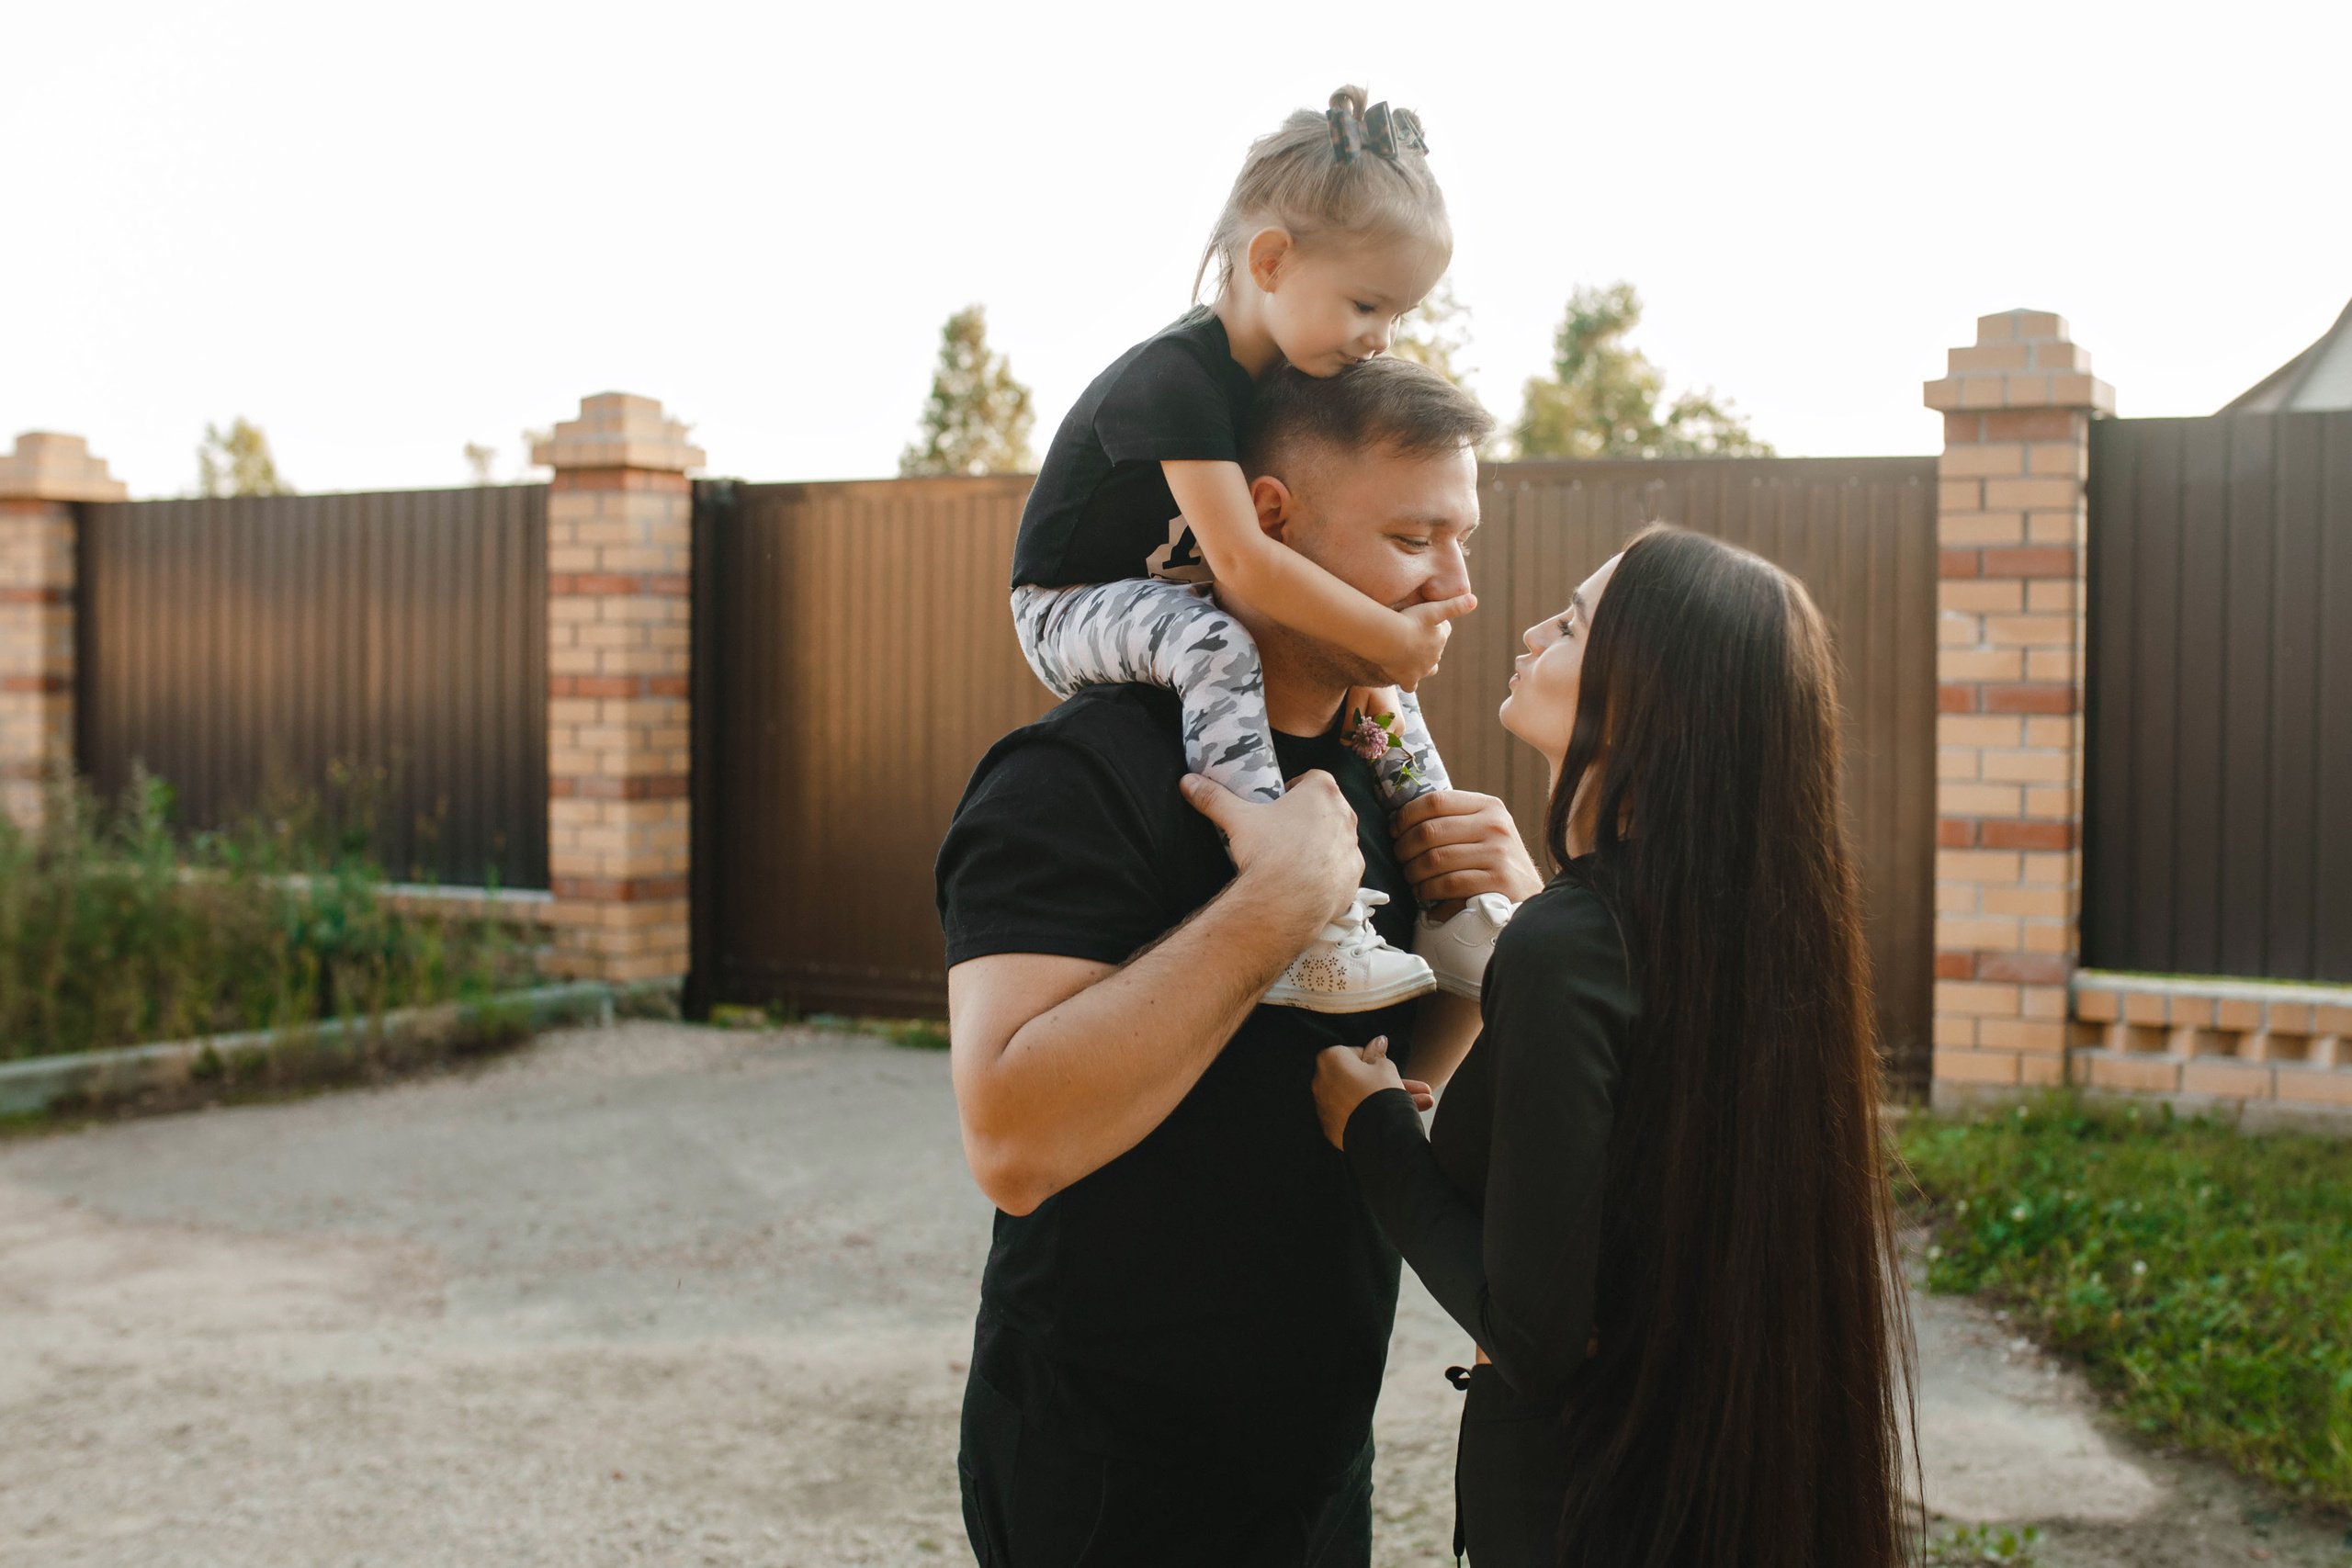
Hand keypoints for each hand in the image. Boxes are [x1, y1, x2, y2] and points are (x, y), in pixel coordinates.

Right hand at [1180, 769, 1364, 933]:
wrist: (1287, 901)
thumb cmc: (1267, 851)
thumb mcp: (1237, 819)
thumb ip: (1214, 797)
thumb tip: (1187, 781)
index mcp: (1322, 792)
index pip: (1313, 778)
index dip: (1297, 788)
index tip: (1281, 802)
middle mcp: (1345, 815)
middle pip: (1328, 808)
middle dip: (1310, 816)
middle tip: (1284, 831)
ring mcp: (1353, 847)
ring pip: (1338, 838)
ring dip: (1322, 843)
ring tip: (1295, 858)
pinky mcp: (1354, 876)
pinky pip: (1343, 868)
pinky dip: (1329, 872)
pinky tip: (1308, 881)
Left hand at [1311, 1036, 1431, 1149]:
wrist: (1376, 1133)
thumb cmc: (1381, 1092)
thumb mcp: (1385, 1067)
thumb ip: (1378, 1053)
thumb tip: (1379, 1040)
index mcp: (1330, 1059)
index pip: (1355, 1054)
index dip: (1376, 1061)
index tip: (1390, 1069)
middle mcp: (1320, 1082)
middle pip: (1359, 1079)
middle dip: (1388, 1083)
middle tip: (1417, 1089)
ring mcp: (1324, 1107)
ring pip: (1359, 1098)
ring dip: (1386, 1100)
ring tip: (1423, 1104)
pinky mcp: (1330, 1127)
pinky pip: (1353, 1116)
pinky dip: (1369, 1116)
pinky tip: (1395, 1119)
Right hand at [1386, 594, 1476, 691]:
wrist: (1392, 639)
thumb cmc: (1411, 621)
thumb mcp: (1434, 608)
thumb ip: (1455, 606)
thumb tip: (1475, 601)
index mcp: (1440, 638)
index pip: (1444, 631)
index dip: (1437, 626)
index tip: (1425, 620)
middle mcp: (1434, 656)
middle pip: (1435, 651)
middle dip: (1428, 646)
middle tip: (1412, 636)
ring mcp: (1421, 670)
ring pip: (1427, 670)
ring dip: (1422, 665)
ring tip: (1411, 658)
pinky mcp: (1408, 679)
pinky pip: (1411, 686)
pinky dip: (1409, 683)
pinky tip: (1404, 678)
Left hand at [1392, 790, 1545, 908]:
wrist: (1531, 896)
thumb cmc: (1495, 863)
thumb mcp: (1484, 830)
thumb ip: (1453, 820)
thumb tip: (1401, 818)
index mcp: (1488, 806)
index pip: (1435, 801)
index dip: (1406, 815)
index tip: (1394, 830)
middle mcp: (1495, 825)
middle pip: (1429, 831)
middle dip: (1404, 848)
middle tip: (1400, 860)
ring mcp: (1498, 853)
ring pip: (1434, 859)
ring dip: (1413, 873)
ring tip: (1412, 879)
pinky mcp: (1497, 881)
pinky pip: (1448, 884)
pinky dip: (1428, 891)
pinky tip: (1424, 895)